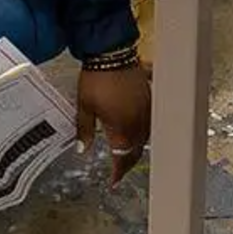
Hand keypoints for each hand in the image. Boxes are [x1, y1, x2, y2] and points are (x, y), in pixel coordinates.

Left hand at [74, 62, 153, 181]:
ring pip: (146, 137)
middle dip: (128, 163)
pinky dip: (143, 130)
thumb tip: (82, 150)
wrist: (111, 51)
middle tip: (120, 171)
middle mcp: (138, 123)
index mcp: (122, 128)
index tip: (113, 181)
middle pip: (137, 150)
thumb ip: (84, 131)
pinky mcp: (150, 98)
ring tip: (128, 152)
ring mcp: (147, 110)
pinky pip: (150, 121)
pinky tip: (137, 129)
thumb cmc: (96, 79)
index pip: (123, 158)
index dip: (118, 172)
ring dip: (137, 147)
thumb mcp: (84, 106)